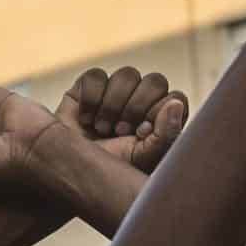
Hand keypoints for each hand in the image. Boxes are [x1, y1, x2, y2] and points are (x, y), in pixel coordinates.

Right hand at [54, 66, 189, 172]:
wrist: (69, 171)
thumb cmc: (111, 169)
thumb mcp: (144, 158)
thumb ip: (166, 134)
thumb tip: (175, 103)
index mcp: (161, 118)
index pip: (176, 98)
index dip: (158, 112)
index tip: (141, 133)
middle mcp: (142, 100)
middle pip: (155, 81)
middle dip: (136, 107)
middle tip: (121, 130)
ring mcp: (117, 90)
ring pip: (127, 74)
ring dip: (113, 105)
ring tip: (102, 128)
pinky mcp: (90, 85)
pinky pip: (97, 76)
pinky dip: (91, 99)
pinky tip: (86, 119)